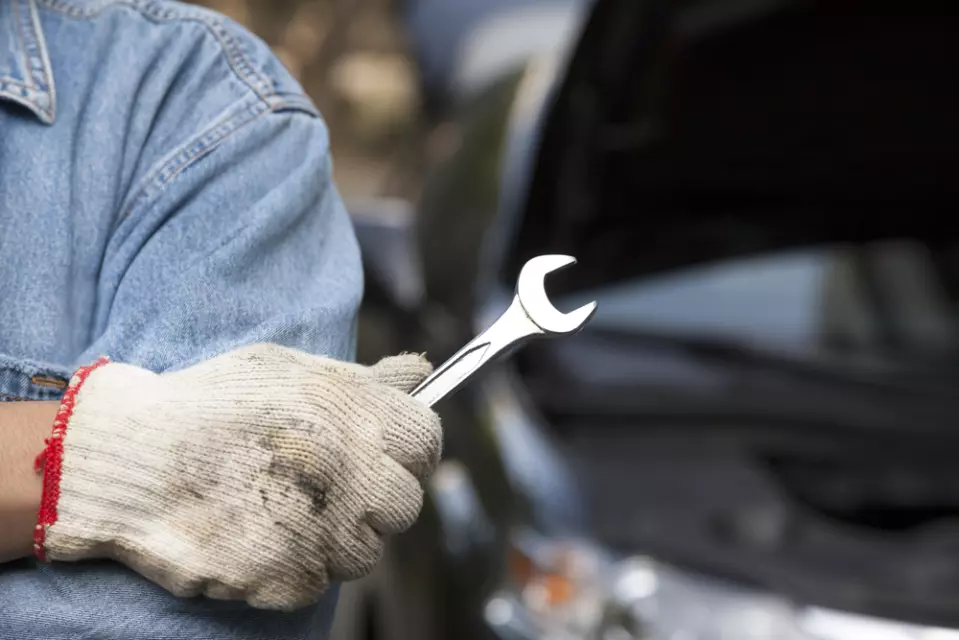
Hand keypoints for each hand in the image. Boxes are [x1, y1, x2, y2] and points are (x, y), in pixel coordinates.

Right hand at [33, 344, 440, 610]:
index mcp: (353, 414)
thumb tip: (419, 373)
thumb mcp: (288, 368)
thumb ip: (363, 379)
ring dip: (337, 538)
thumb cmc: (210, 405)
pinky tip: (260, 534)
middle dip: (374, 498)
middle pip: (405, 504)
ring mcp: (322, 527)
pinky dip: (296, 567)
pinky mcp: (289, 575)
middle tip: (328, 487)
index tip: (384, 455)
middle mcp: (348, 470)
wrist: (134, 458)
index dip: (409, 450)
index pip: (426, 442)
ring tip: (285, 510)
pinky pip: (320, 582)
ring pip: (366, 551)